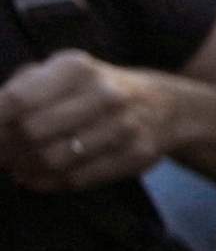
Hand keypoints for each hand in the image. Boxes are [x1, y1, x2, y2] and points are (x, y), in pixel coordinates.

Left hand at [0, 50, 173, 189]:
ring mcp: (123, 127)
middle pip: (33, 131)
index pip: (18, 99)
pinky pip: (79, 178)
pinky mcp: (135, 155)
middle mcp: (103, 94)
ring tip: (17, 167)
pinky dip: (49, 182)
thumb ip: (22, 88)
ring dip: (26, 168)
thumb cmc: (96, 88)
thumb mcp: (61, 73)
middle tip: (1, 154)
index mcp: (76, 68)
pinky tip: (37, 178)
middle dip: (7, 148)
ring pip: (54, 159)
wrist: (165, 105)